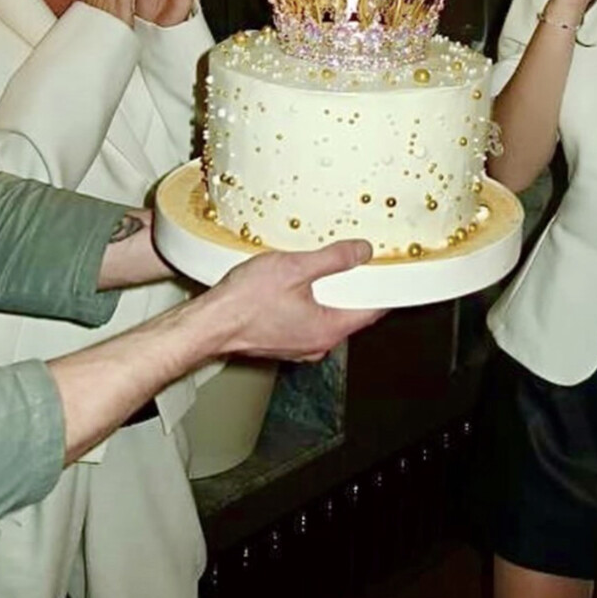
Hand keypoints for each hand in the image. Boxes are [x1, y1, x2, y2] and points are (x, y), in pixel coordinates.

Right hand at [205, 241, 383, 361]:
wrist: (208, 324)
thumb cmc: (244, 302)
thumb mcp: (295, 268)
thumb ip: (333, 259)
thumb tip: (362, 252)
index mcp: (327, 330)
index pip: (371, 310)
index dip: (382, 288)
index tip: (388, 271)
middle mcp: (317, 344)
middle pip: (349, 312)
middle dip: (352, 286)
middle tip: (353, 259)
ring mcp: (298, 346)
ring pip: (325, 315)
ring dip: (327, 293)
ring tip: (319, 267)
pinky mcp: (282, 341)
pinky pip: (306, 319)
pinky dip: (307, 301)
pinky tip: (295, 283)